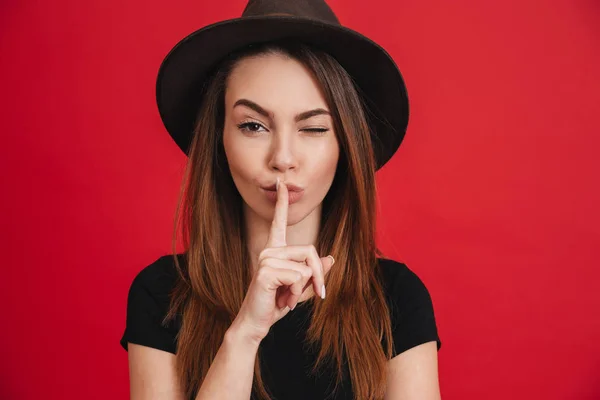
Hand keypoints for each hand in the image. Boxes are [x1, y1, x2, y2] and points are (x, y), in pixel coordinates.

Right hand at [231, 178, 334, 343]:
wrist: (256, 323)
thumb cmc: (277, 304)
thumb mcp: (302, 288)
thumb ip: (315, 273)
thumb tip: (330, 257)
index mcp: (276, 250)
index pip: (279, 221)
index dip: (281, 202)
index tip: (280, 183)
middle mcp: (269, 250)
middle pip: (310, 250)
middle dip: (319, 276)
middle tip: (316, 295)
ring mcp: (266, 259)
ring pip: (306, 267)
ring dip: (304, 289)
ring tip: (288, 299)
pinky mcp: (266, 271)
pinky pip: (299, 277)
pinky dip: (297, 294)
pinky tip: (283, 301)